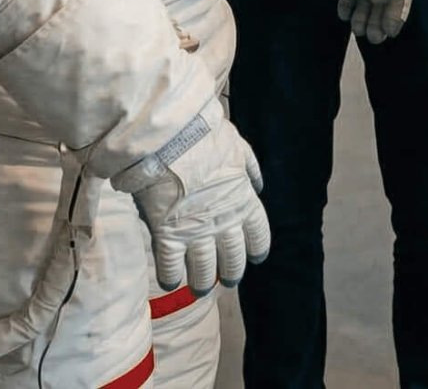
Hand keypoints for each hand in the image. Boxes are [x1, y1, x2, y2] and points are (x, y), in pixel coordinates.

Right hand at [111, 99, 269, 294]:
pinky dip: (171, 276)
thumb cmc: (204, 136)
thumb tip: (259, 185)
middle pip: (233, 257)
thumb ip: (250, 168)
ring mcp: (197, 231)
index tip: (256, 258)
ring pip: (204, 268)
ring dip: (203, 282)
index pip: (258, 234)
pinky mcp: (168, 234)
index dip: (257, 248)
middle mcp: (225, 222)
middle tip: (229, 281)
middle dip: (232, 271)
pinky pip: (171, 265)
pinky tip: (169, 283)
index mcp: (244, 200)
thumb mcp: (237, 147)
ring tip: (200, 290)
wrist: (172, 137)